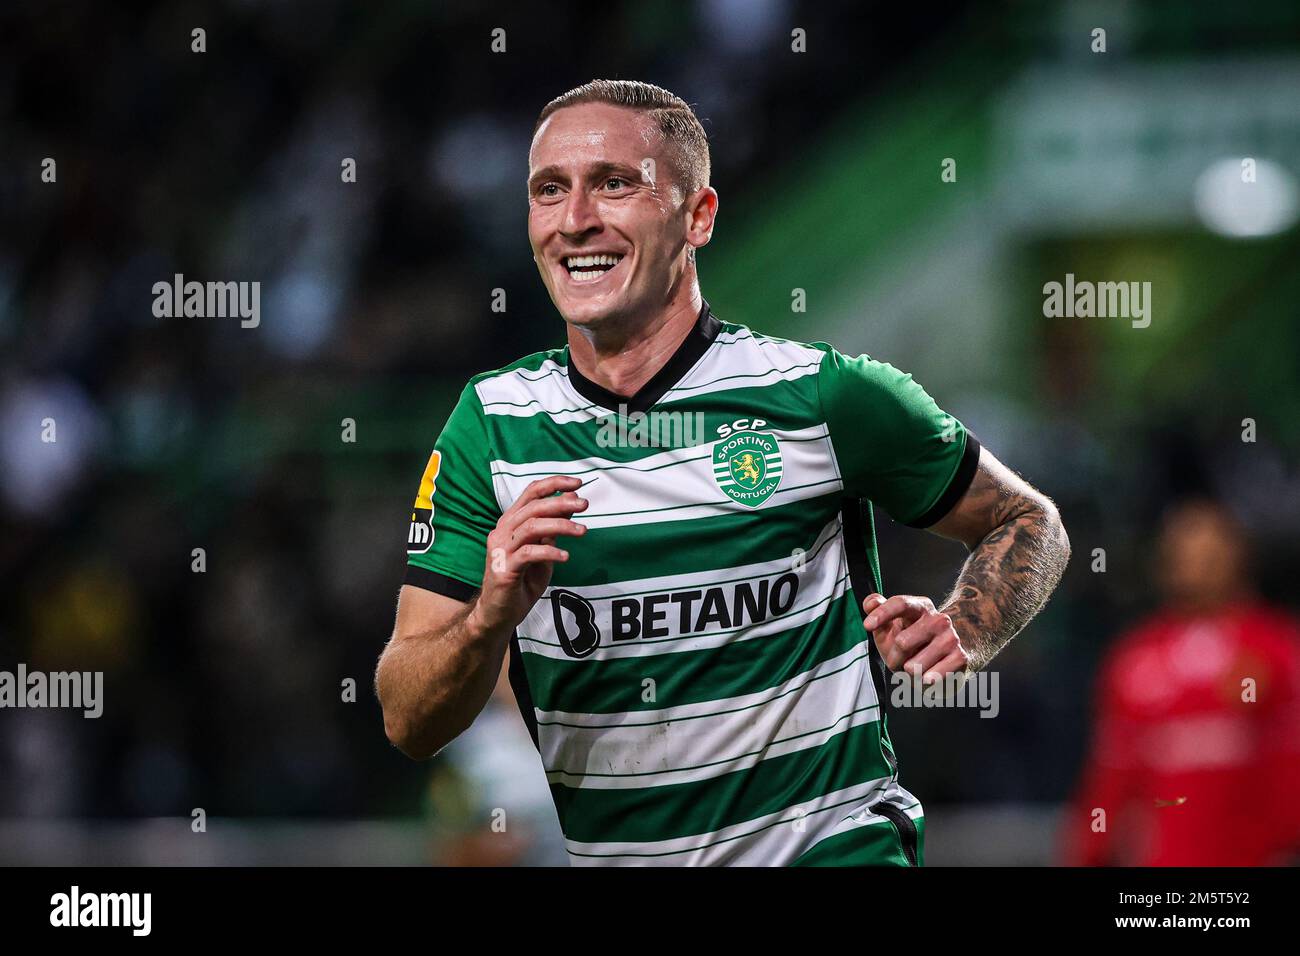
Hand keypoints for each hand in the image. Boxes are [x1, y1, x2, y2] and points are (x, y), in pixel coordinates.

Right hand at [472, 475, 588, 633]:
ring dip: (560, 526)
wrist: (500, 613)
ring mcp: (501, 550)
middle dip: (561, 503)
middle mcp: (502, 531)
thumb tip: (571, 500)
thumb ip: (553, 526)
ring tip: (582, 531)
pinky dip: (550, 551)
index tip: (577, 483)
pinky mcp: (504, 569)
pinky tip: (565, 556)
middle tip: (584, 504)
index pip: (530, 492)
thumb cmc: (522, 580)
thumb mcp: (543, 548)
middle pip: (533, 507)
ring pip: (531, 527)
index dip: (553, 484)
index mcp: (510, 522)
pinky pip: (529, 553)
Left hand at [862, 593, 969, 683]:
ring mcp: (951, 637)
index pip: (900, 603)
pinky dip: (924, 681)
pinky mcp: (960, 657)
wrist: (946, 664)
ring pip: (914, 665)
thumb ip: (877, 612)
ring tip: (916, 669)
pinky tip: (928, 677)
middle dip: (894, 659)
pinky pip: (931, 677)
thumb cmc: (911, 645)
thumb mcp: (889, 629)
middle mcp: (938, 619)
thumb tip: (871, 603)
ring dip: (909, 672)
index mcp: (920, 607)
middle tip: (899, 662)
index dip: (883, 614)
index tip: (867, 626)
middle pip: (902, 642)